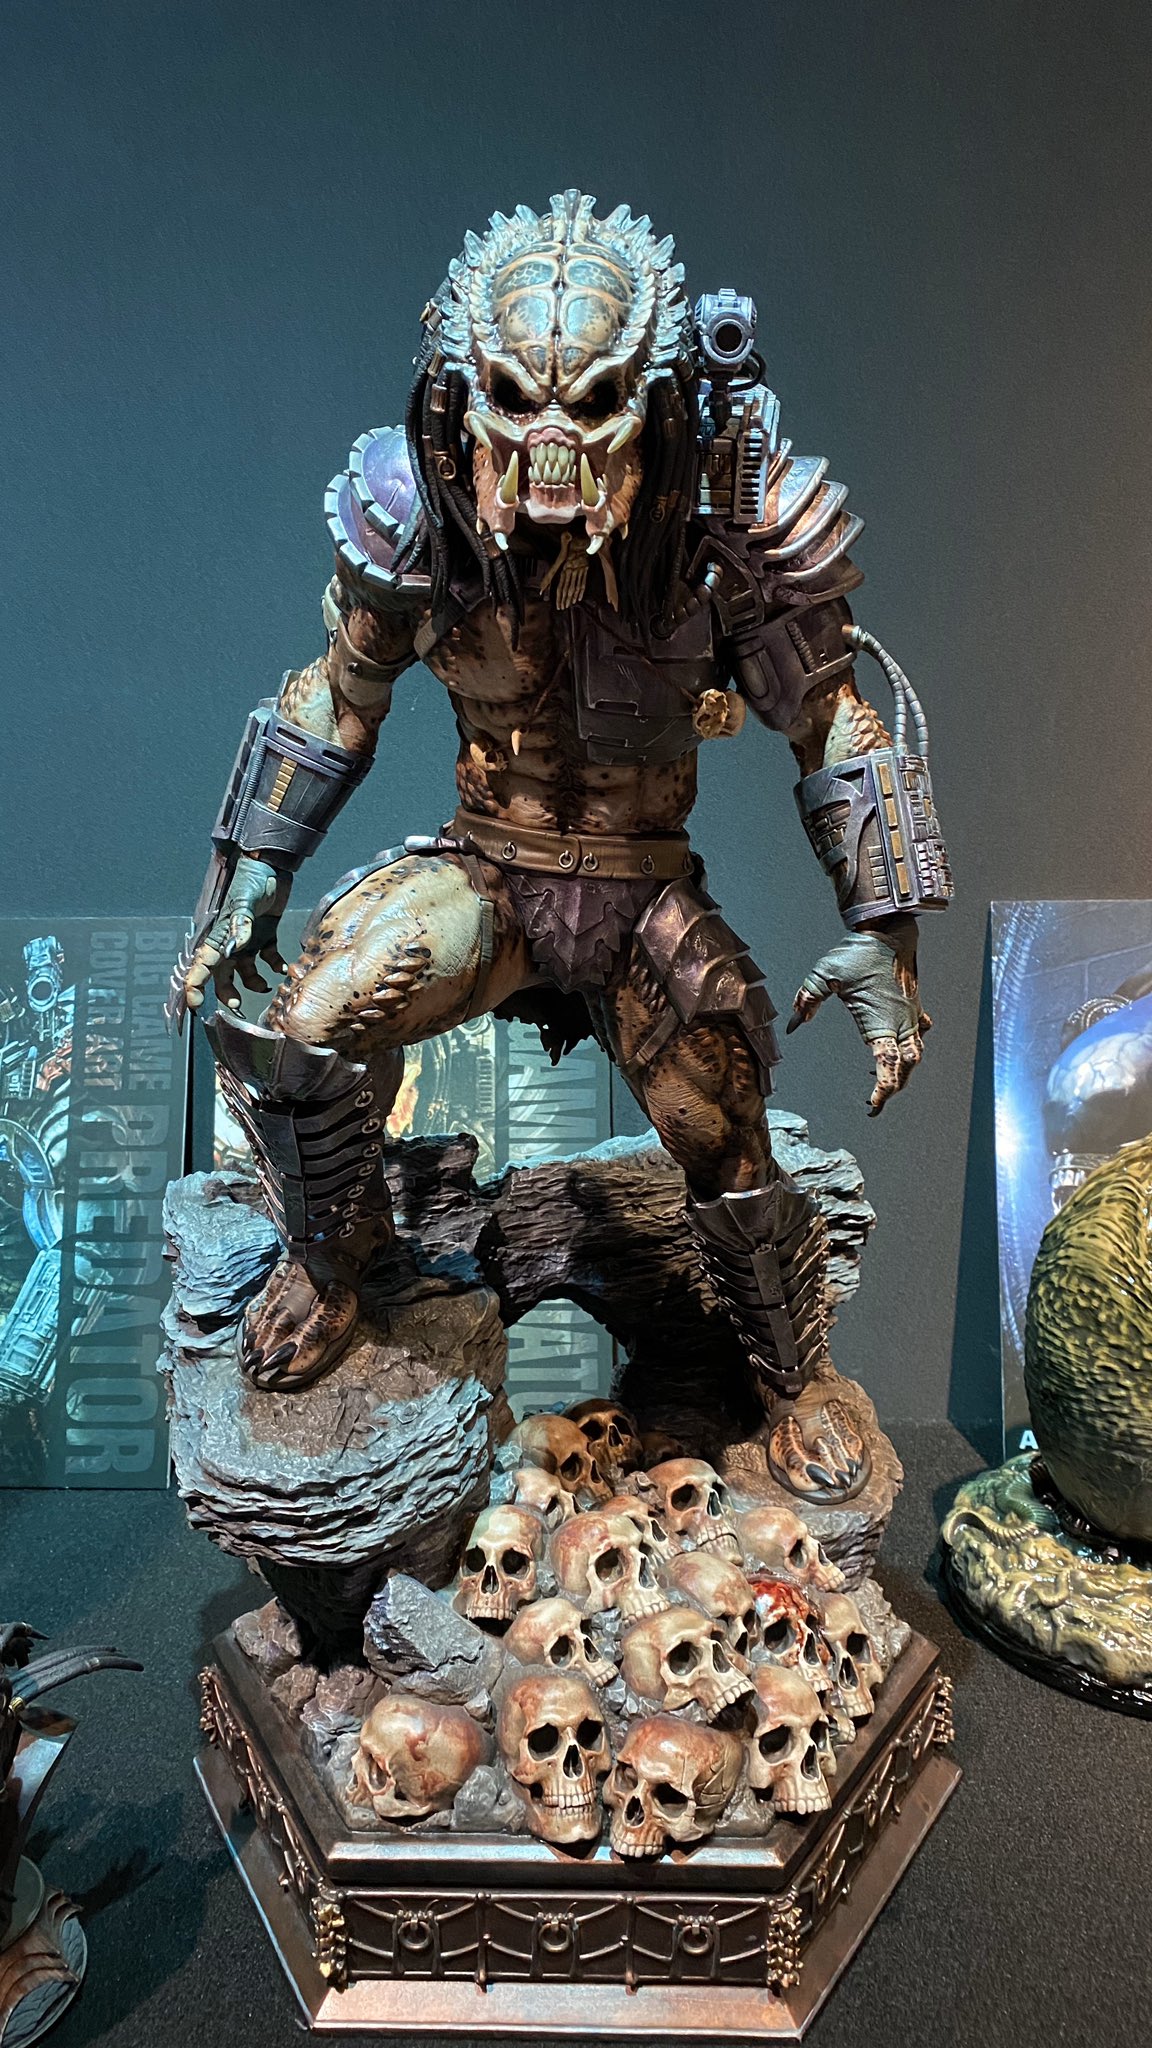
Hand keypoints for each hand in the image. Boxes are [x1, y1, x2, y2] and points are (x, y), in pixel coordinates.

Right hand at [182, 856, 289, 1014]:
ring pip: (245, 971)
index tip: (194, 1003)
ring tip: (266, 987)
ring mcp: (248, 939)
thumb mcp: (245, 900)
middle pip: (223, 974)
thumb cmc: (253, 879)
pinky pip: (267, 957)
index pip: (203, 964)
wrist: (272, 865)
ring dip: (253, 983)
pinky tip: (284, 968)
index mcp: (221, 934)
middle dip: (226, 992)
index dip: (196, 984)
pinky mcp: (265, 935)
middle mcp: (233, 941)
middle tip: (236, 1007)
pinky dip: (275, 966)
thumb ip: (240, 924)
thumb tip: (236, 946)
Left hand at [786, 918, 930, 1115]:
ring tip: (887, 1079)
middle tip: (877, 1098)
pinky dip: (913, 1045)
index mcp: (882, 1022)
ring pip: (917, 1052)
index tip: (872, 1106)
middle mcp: (902, 1022)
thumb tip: (794, 1024)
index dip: (883, 1092)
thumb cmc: (858, 952)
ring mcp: (911, 1014)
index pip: (889, 1068)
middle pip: (907, 1068)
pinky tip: (901, 1045)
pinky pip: (920, 1032)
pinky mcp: (914, 1004)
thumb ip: (807, 1000)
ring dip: (904, 1069)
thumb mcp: (824, 974)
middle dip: (894, 1087)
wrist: (889, 931)